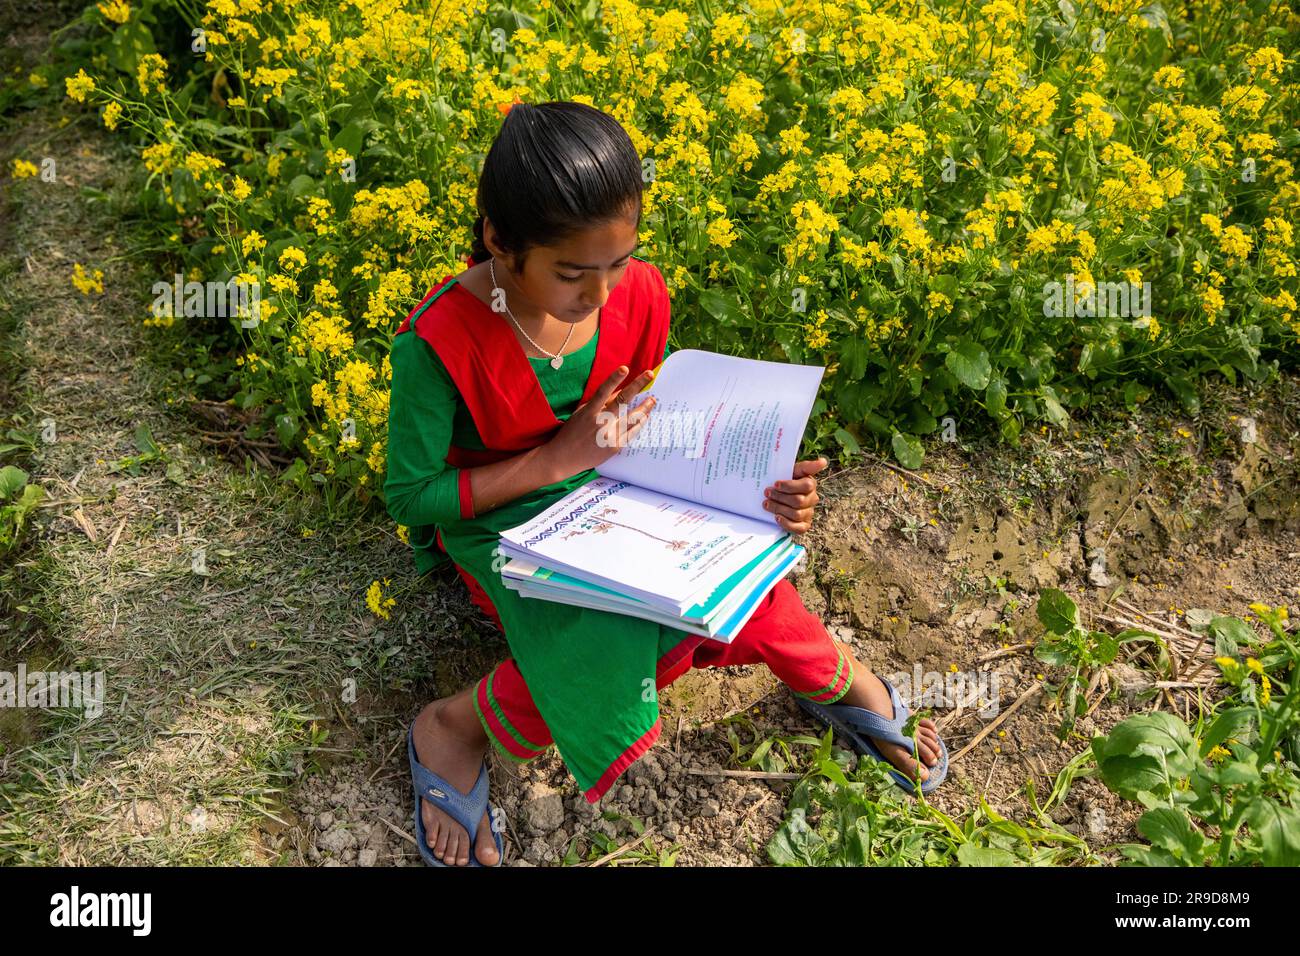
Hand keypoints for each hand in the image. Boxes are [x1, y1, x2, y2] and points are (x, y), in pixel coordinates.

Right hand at [541, 364, 656, 480]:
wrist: (564, 458)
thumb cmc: (572, 432)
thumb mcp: (581, 413)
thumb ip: (599, 403)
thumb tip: (619, 391)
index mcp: (589, 411)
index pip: (603, 391)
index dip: (614, 379)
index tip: (625, 368)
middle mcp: (600, 422)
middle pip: (622, 400)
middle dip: (637, 385)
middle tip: (649, 375)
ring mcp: (609, 435)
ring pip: (632, 418)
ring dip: (644, 407)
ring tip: (652, 400)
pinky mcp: (614, 447)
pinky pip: (631, 433)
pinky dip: (639, 423)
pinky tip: (645, 417)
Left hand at [762, 457, 827, 533]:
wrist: (777, 493)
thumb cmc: (785, 480)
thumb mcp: (793, 470)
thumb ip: (806, 466)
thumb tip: (823, 461)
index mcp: (811, 485)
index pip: (806, 486)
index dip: (789, 486)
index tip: (775, 484)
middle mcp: (812, 499)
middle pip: (798, 501)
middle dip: (780, 497)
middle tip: (767, 493)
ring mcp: (809, 513)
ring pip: (796, 514)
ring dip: (779, 509)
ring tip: (767, 504)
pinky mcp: (804, 525)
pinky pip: (799, 528)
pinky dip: (787, 524)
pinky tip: (777, 517)